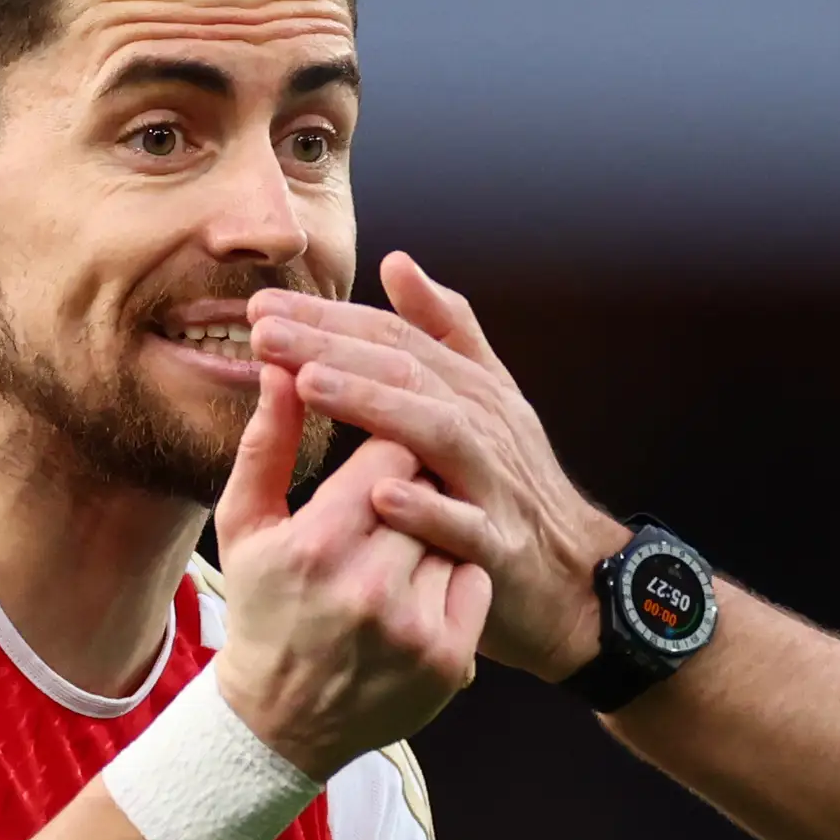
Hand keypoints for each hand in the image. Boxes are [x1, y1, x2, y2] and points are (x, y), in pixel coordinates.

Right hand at [210, 358, 492, 776]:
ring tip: (392, 555)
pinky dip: (452, 575)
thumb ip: (267, 441)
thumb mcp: (244, 526)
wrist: (280, 723)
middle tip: (382, 512)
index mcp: (319, 544)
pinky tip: (412, 594)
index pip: (392, 449)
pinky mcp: (448, 658)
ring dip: (433, 528)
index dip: (386, 445)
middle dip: (410, 486)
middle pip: (429, 488)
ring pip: (454, 531)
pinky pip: (472, 580)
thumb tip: (281, 364)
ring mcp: (415, 627)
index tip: (373, 457)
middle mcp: (371, 586)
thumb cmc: (261, 610)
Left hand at [248, 255, 631, 681]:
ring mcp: (495, 483)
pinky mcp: (500, 546)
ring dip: (374, 405)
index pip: (394, 339)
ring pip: (438, 432)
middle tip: (264, 333)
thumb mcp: (485, 398)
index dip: (330, 319)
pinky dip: (427, 508)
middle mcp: (485, 425)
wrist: (576, 577)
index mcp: (471, 389)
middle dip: (334, 347)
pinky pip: (465, 525)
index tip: (263, 307)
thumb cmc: (513, 486)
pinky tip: (379, 494)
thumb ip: (443, 331)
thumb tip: (397, 262)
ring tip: (311, 385)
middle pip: (407, 372)